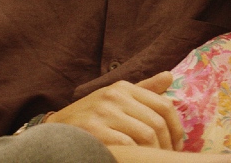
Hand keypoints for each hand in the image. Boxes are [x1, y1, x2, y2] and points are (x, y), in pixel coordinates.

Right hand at [46, 71, 183, 149]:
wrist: (53, 132)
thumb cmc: (89, 117)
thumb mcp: (114, 98)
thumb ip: (143, 90)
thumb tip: (169, 76)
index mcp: (123, 88)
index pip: (164, 105)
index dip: (176, 128)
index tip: (176, 144)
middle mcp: (114, 96)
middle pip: (157, 122)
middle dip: (167, 144)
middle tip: (168, 156)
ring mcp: (103, 113)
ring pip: (146, 135)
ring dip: (155, 152)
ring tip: (154, 160)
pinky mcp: (94, 131)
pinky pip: (128, 145)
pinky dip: (137, 154)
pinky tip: (136, 159)